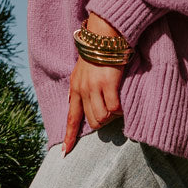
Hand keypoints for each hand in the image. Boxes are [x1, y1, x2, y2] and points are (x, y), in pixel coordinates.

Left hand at [63, 13, 125, 154]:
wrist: (105, 34)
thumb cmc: (99, 52)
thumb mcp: (83, 72)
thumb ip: (82, 89)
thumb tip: (80, 106)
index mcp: (75, 88)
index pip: (71, 117)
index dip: (69, 136)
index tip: (65, 153)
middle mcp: (83, 89)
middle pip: (92, 122)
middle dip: (103, 121)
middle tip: (111, 111)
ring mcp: (95, 87)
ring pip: (103, 118)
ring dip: (112, 116)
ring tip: (117, 105)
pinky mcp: (108, 84)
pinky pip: (114, 108)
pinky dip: (120, 109)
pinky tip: (123, 102)